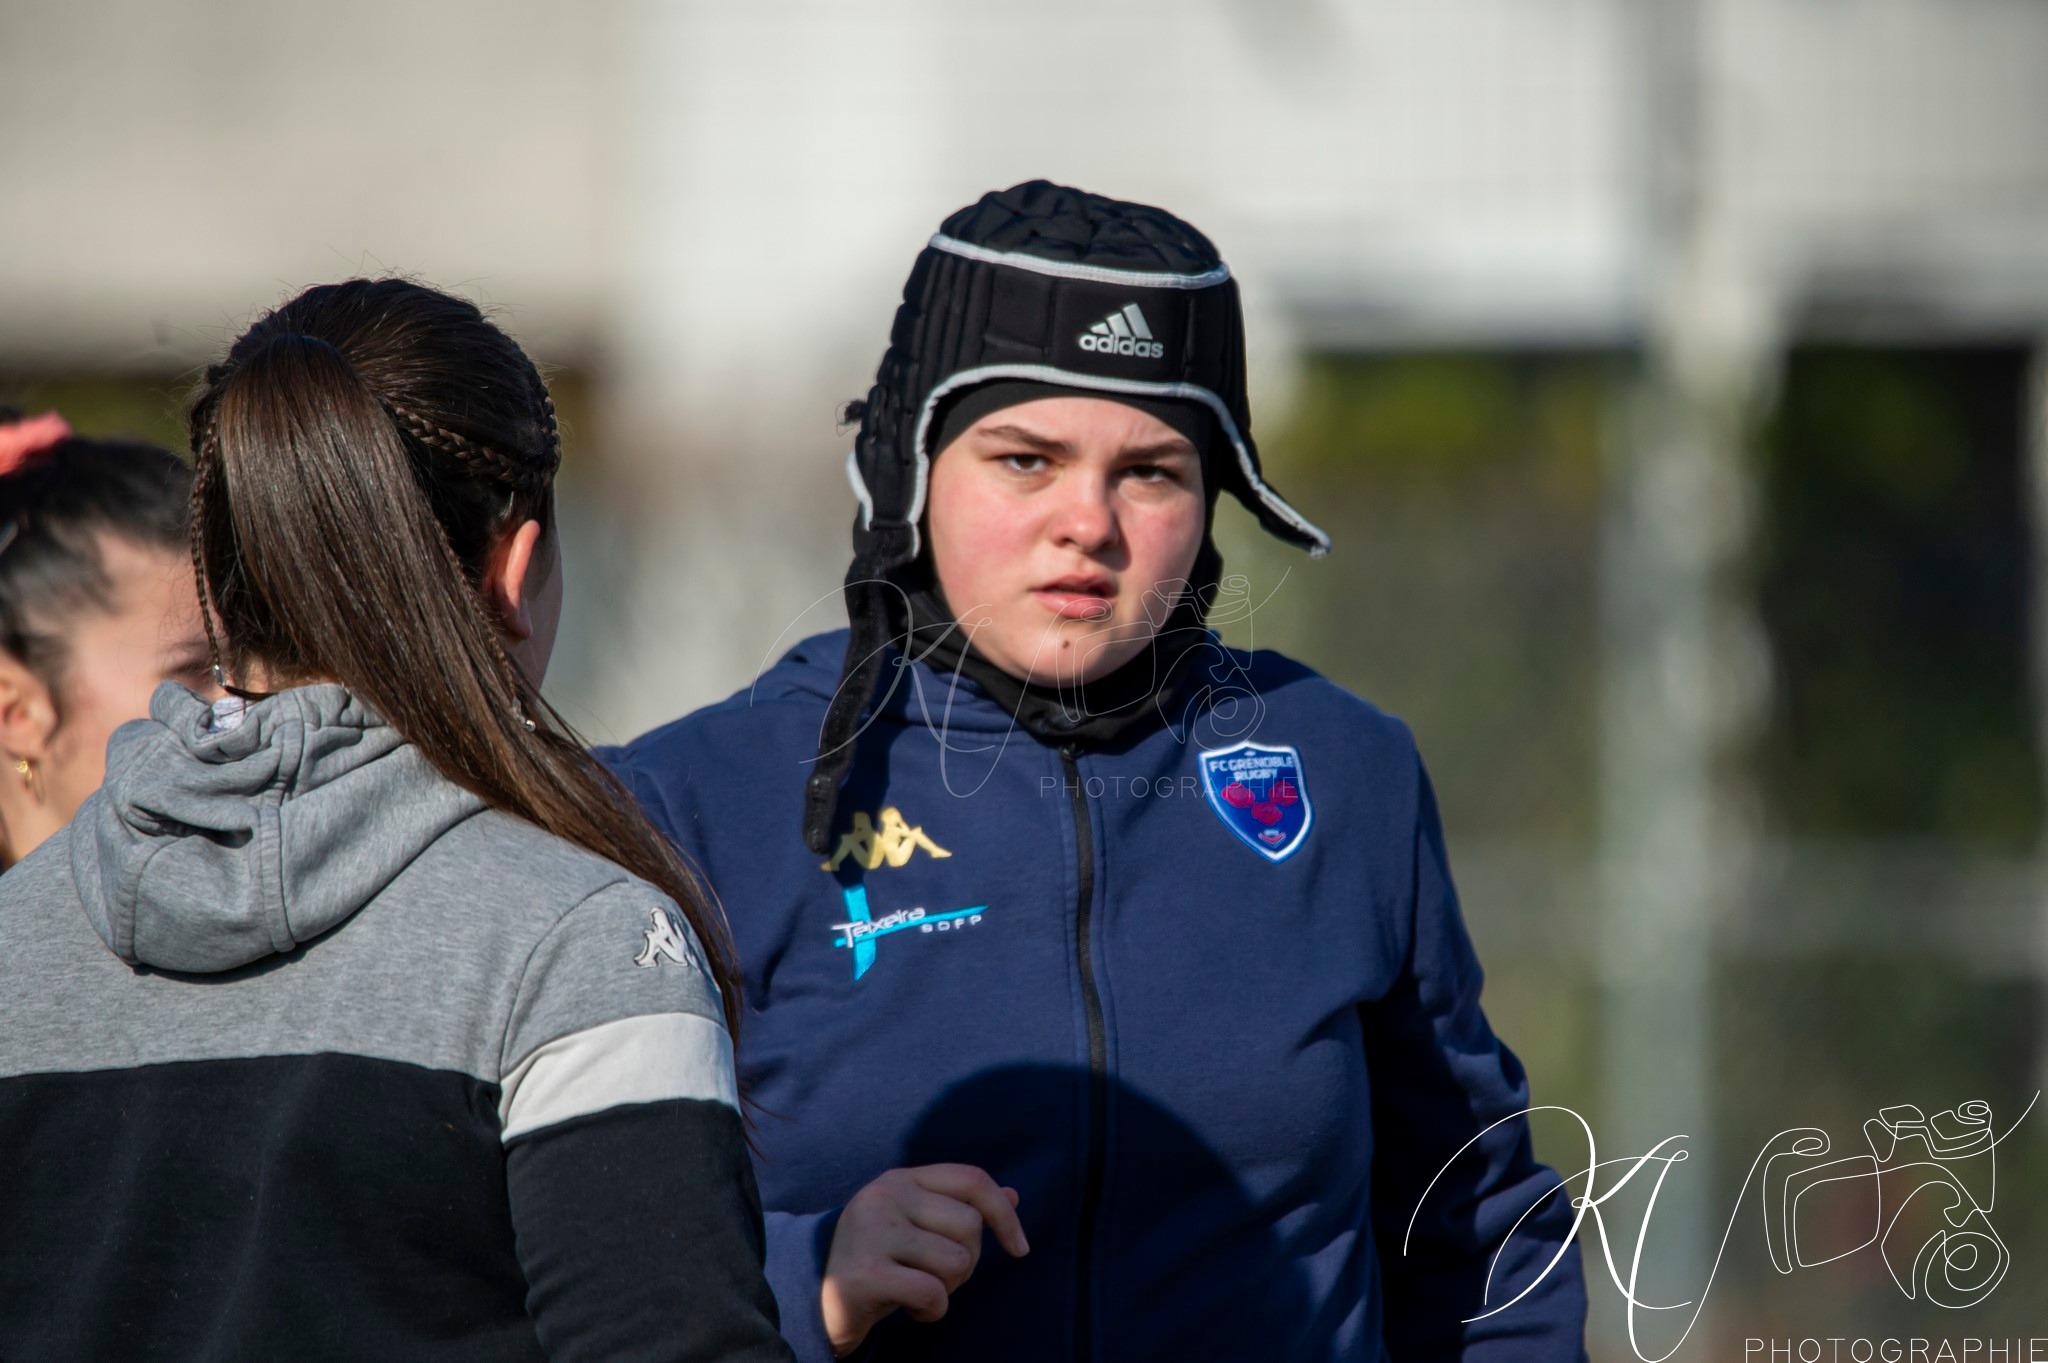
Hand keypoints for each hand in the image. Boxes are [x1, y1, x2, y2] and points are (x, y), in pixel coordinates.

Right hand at [820, 1163, 1029, 1356]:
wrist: (812, 1297)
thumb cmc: (878, 1260)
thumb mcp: (917, 1226)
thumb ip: (960, 1207)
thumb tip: (1015, 1195)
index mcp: (902, 1179)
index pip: (973, 1180)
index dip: (1005, 1215)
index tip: (1019, 1248)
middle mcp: (886, 1195)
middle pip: (971, 1225)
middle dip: (968, 1262)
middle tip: (935, 1275)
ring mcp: (872, 1231)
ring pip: (957, 1261)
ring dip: (948, 1289)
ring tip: (919, 1290)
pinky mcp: (865, 1273)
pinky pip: (933, 1293)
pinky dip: (932, 1311)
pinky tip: (911, 1310)